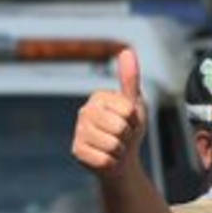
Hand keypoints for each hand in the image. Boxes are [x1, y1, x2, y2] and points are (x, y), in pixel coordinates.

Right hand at [71, 49, 147, 178]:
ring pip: (112, 145)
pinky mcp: (76, 151)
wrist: (123, 156)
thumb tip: (127, 51)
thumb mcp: (134, 103)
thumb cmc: (129, 127)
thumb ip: (130, 79)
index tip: (129, 121)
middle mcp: (84, 111)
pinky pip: (104, 160)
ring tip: (115, 146)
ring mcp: (78, 132)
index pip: (127, 110)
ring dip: (120, 150)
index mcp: (98, 97)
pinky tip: (107, 157)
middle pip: (119, 127)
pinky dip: (111, 162)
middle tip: (122, 135)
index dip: (134, 120)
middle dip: (127, 135)